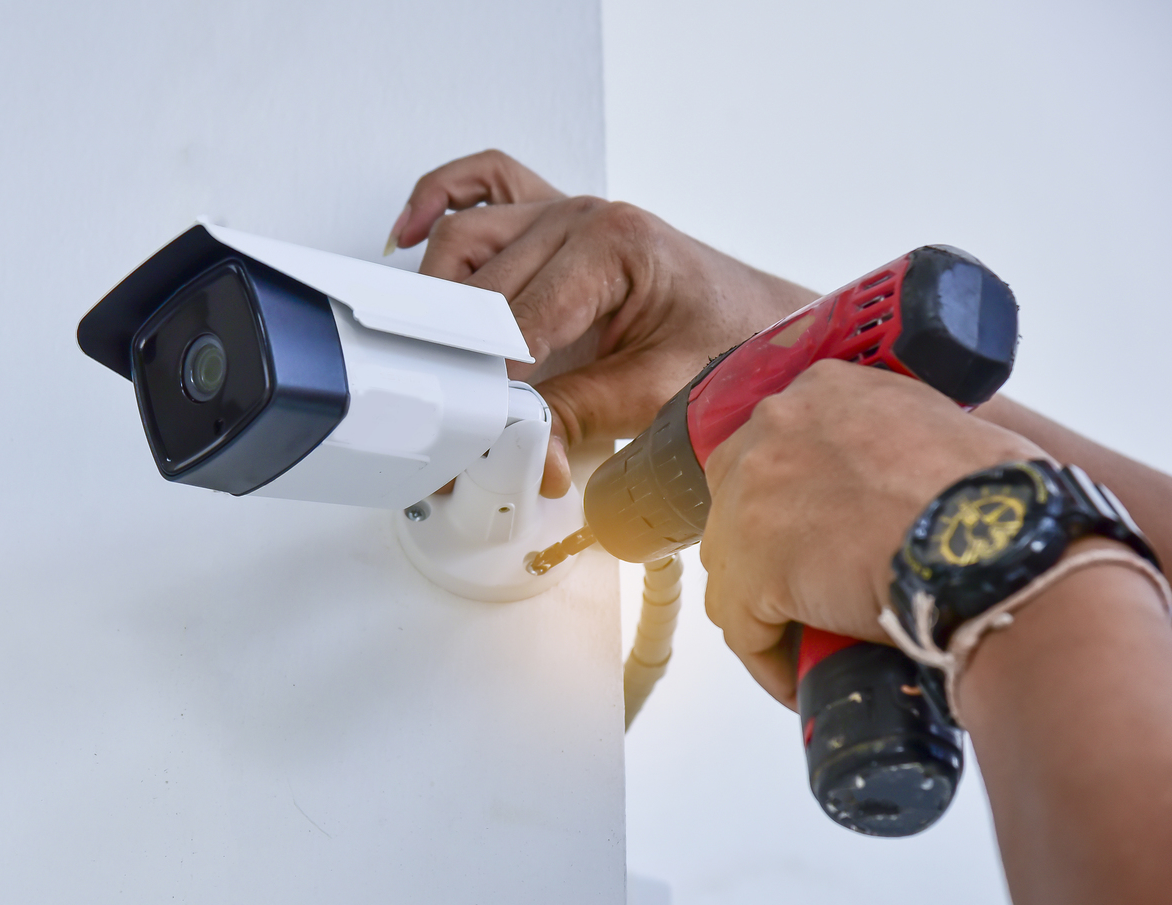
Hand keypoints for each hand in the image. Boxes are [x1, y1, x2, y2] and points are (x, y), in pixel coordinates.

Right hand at [386, 150, 816, 495]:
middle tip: (444, 420)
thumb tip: (525, 453)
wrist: (763, 322)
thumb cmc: (727, 342)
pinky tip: (409, 235)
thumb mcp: (657, 394)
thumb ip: (580, 418)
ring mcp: (563, 209)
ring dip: (437, 296)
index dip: (490, 384)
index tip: (469, 430)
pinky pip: (483, 185)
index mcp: (612, 244)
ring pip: (465, 240)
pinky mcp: (554, 217)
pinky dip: (439, 201)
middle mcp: (580, 216)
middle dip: (459, 361)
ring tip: (427, 359)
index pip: (518, 320)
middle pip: (481, 286)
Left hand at [698, 360, 1047, 708]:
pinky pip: (743, 629)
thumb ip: (893, 439)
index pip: (775, 448)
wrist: (998, 543)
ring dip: (766, 605)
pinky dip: (769, 659)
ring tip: (808, 638)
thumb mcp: (937, 425)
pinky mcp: (752, 570)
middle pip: (740, 502)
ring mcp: (751, 498)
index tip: (813, 532)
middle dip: (766, 549)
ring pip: (733, 566)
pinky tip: (799, 679)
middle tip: (808, 587)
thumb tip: (891, 488)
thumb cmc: (995, 493)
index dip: (789, 499)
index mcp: (821, 391)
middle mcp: (773, 430)